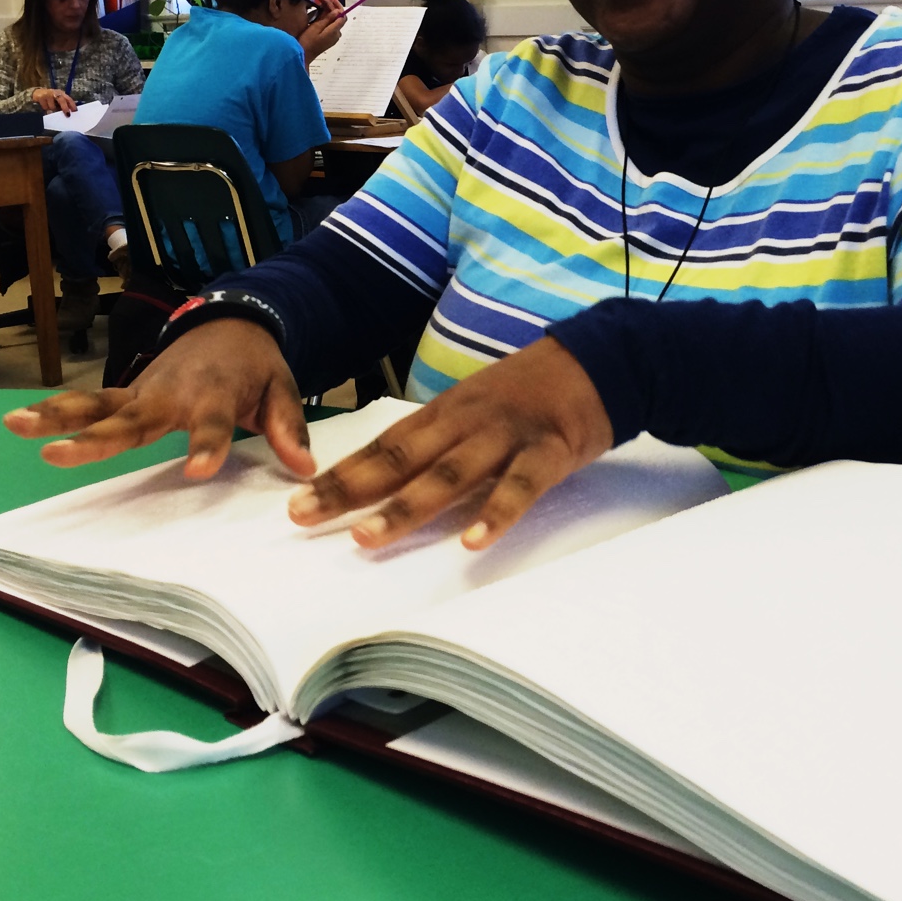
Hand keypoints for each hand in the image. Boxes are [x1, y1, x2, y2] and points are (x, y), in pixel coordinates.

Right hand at [1, 318, 314, 479]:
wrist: (232, 324)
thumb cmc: (256, 367)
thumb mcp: (283, 389)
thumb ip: (289, 428)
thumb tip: (305, 469)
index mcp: (216, 395)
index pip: (212, 424)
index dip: (206, 445)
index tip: (197, 469)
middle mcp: (171, 393)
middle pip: (134, 420)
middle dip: (100, 438)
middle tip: (61, 454)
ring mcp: (143, 392)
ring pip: (96, 406)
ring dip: (56, 417)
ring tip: (16, 426)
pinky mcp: (128, 393)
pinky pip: (89, 403)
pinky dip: (54, 410)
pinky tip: (17, 422)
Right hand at [32, 88, 77, 113]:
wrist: (37, 93)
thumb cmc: (50, 98)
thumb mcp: (57, 100)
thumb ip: (63, 105)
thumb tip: (68, 113)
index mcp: (61, 93)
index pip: (68, 98)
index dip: (72, 105)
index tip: (75, 111)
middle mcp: (55, 93)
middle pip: (62, 100)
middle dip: (65, 108)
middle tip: (67, 115)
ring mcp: (48, 94)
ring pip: (52, 106)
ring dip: (52, 110)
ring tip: (50, 108)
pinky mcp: (41, 97)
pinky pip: (45, 107)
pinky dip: (45, 109)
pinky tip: (45, 105)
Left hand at [287, 337, 613, 550]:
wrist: (602, 359)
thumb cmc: (536, 390)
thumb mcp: (478, 404)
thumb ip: (442, 438)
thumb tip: (395, 474)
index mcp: (447, 412)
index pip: (384, 446)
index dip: (341, 474)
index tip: (299, 500)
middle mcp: (467, 422)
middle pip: (401, 460)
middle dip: (350, 491)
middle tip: (304, 517)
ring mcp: (507, 436)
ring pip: (450, 475)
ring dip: (407, 507)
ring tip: (369, 538)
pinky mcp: (549, 452)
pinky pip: (520, 486)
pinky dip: (496, 513)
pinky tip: (472, 541)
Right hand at [298, 0, 344, 64]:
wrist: (303, 54)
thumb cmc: (307, 41)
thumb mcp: (316, 27)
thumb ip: (327, 19)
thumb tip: (337, 11)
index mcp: (334, 31)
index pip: (341, 16)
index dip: (338, 6)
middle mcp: (336, 34)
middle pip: (338, 18)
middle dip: (332, 6)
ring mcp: (332, 37)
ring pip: (334, 21)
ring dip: (328, 11)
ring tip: (320, 2)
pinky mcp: (328, 38)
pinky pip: (330, 25)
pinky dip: (326, 17)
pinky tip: (320, 12)